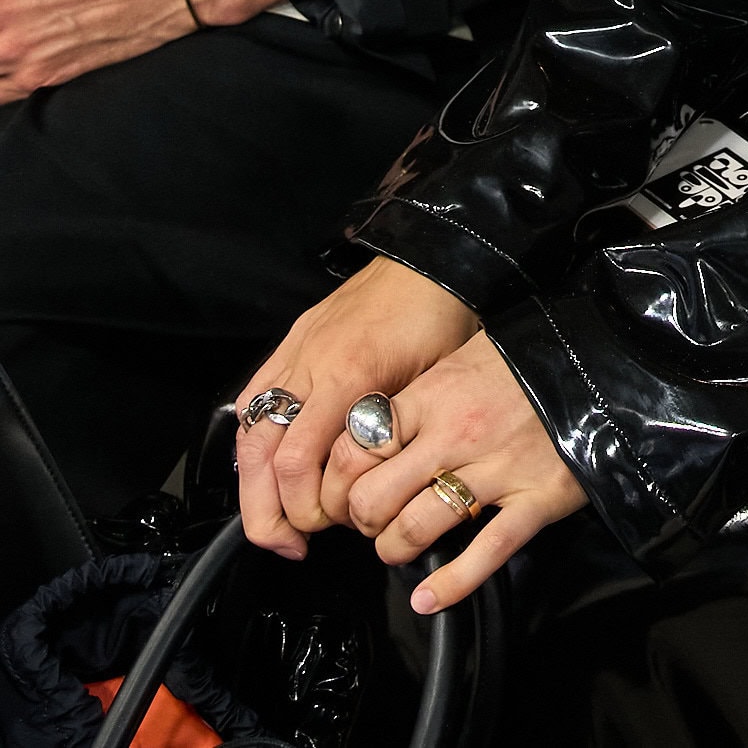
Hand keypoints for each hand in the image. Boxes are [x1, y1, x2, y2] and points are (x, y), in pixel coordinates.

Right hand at [237, 256, 479, 558]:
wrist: (430, 261)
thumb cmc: (440, 321)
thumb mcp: (429, 387)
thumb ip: (390, 436)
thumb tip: (370, 492)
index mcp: (350, 376)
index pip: (298, 463)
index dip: (305, 510)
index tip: (327, 529)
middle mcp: (312, 365)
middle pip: (262, 455)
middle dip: (269, 512)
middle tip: (290, 543)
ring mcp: (297, 351)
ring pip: (249, 431)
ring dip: (253, 486)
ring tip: (273, 519)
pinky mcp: (292, 341)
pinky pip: (254, 397)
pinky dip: (253, 439)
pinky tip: (264, 466)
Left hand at [327, 330, 586, 611]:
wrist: (599, 361)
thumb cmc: (528, 357)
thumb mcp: (464, 355)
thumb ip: (424, 392)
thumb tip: (380, 422)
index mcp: (434, 394)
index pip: (357, 444)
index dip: (340, 478)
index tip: (346, 488)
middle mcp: (457, 432)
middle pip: (375, 495)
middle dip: (363, 521)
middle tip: (371, 523)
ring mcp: (497, 469)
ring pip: (418, 527)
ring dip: (396, 550)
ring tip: (398, 550)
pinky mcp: (535, 499)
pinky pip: (486, 552)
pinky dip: (451, 584)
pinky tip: (429, 598)